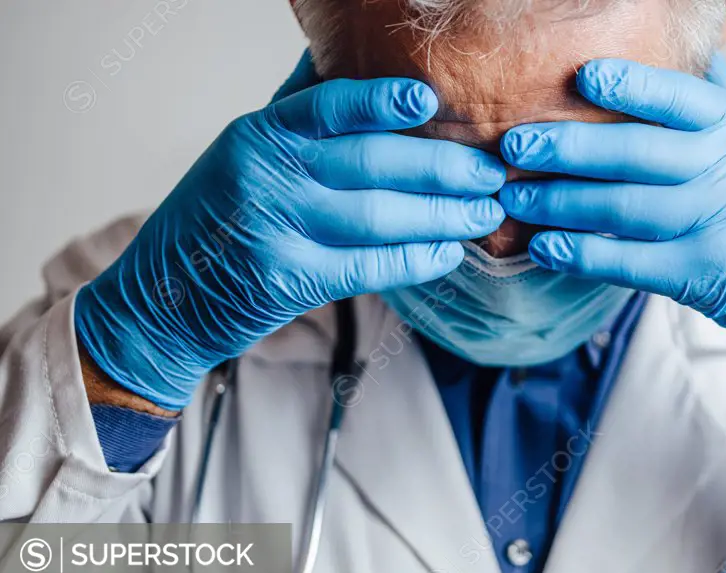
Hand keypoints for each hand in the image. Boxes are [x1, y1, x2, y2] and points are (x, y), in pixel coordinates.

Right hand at [75, 51, 505, 409]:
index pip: (329, 104)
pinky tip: (448, 254)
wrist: (167, 296)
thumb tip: (335, 56)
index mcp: (260, 135)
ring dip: (443, 217)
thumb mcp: (244, 151)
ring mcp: (277, 228)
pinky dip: (416, 260)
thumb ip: (295, 110)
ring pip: (380, 216)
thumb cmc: (219, 216)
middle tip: (491, 174)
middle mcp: (267, 174)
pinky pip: (370, 266)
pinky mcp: (290, 279)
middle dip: (444, 169)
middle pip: (373, 162)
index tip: (432, 102)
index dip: (383, 101)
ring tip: (484, 215)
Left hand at [498, 56, 725, 378]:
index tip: (579, 76)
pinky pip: (630, 261)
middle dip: (568, 148)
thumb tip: (691, 53)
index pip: (682, 97)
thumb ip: (725, 103)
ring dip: (561, 203)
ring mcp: (720, 224)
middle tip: (515, 144)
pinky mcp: (706, 276)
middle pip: (636, 152)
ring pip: (623, 206)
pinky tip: (546, 248)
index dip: (629, 85)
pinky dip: (583, 254)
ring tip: (514, 198)